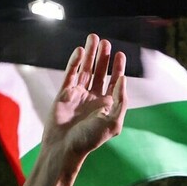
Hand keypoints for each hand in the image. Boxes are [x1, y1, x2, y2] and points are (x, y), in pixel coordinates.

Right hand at [43, 34, 126, 161]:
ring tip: (93, 38)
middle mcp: (94, 99)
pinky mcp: (65, 93)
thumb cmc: (90, 139)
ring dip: (90, 55)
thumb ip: (121, 101)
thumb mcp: (113, 123)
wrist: (64, 147)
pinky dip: (75, 62)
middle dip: (103, 58)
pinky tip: (80, 51)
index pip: (115, 83)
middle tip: (106, 42)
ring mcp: (79, 95)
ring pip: (86, 70)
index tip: (120, 54)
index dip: (118, 68)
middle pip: (100, 73)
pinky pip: (71, 74)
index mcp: (107, 107)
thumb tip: (123, 80)